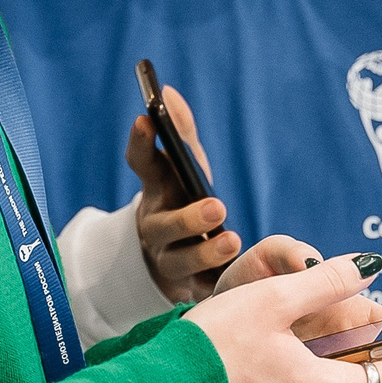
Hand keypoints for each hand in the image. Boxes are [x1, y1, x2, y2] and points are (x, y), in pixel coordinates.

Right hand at [127, 83, 238, 301]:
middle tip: (218, 206)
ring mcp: (169, 261)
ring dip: (205, 253)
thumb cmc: (181, 200)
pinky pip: (201, 290)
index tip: (145, 119)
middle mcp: (157, 227)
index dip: (142, 144)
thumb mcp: (184, 168)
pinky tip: (239, 283)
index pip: (142, 166)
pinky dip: (217, 286)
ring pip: (181, 262)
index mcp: (156, 191)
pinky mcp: (188, 290)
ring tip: (231, 242)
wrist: (167, 260)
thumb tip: (167, 91)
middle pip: (165, 225)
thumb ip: (181, 133)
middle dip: (188, 217)